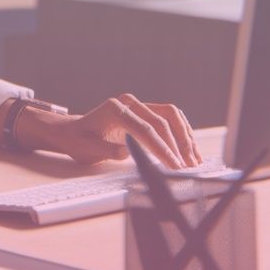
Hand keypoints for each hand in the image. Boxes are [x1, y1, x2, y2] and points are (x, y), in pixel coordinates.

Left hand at [23, 94, 201, 169]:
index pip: (146, 129)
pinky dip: (182, 132)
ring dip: (185, 137)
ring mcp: (139, 104)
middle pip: (162, 120)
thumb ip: (106, 150)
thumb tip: (126, 152)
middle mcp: (129, 102)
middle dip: (178, 145)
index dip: (162, 148)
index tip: (174, 165)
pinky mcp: (146, 111)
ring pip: (171, 115)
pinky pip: (169, 118)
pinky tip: (190, 149)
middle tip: (188, 166)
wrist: (74, 132)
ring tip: (194, 160)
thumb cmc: (80, 141)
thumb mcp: (88, 149)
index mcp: (115, 109)